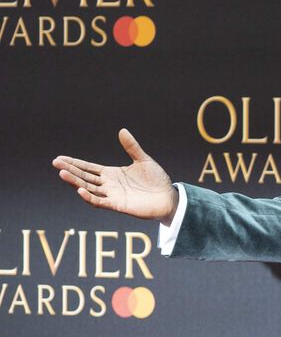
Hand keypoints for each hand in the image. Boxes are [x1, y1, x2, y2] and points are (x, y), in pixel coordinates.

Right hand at [52, 128, 178, 223]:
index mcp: (112, 174)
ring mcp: (112, 195)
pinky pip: (100, 201)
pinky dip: (89, 197)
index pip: (89, 168)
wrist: (168, 198)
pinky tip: (80, 190)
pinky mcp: (118, 205)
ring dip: (76, 182)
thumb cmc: (157, 181)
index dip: (75, 163)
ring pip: (89, 189)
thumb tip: (122, 130)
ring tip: (62, 173)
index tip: (60, 158)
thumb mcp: (143, 160)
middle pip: (85, 177)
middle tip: (55, 163)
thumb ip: (132, 147)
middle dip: (70, 170)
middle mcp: (109, 185)